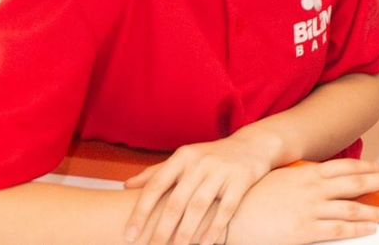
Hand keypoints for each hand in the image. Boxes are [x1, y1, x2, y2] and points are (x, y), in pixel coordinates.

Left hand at [123, 126, 279, 244]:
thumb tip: (126, 186)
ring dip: (186, 232)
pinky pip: (226, 208)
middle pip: (177, 201)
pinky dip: (215, 228)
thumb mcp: (184, 159)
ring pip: (200, 206)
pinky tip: (206, 244)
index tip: (129, 235)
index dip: (141, 212)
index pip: (156, 185)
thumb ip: (157, 172)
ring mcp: (222, 170)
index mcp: (182, 157)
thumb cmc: (210, 157)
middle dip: (162, 230)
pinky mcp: (241, 179)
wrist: (253, 144)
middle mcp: (200, 162)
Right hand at [225, 159, 378, 244]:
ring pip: (353, 208)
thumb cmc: (251, 197)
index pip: (347, 167)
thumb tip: (317, 179)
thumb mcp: (279, 180)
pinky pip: (338, 229)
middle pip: (356, 182)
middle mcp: (313, 188)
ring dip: (377, 210)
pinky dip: (358, 228)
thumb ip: (301, 179)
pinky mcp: (305, 231)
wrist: (229, 214)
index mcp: (307, 172)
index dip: (369, 168)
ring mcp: (311, 209)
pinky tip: (371, 228)